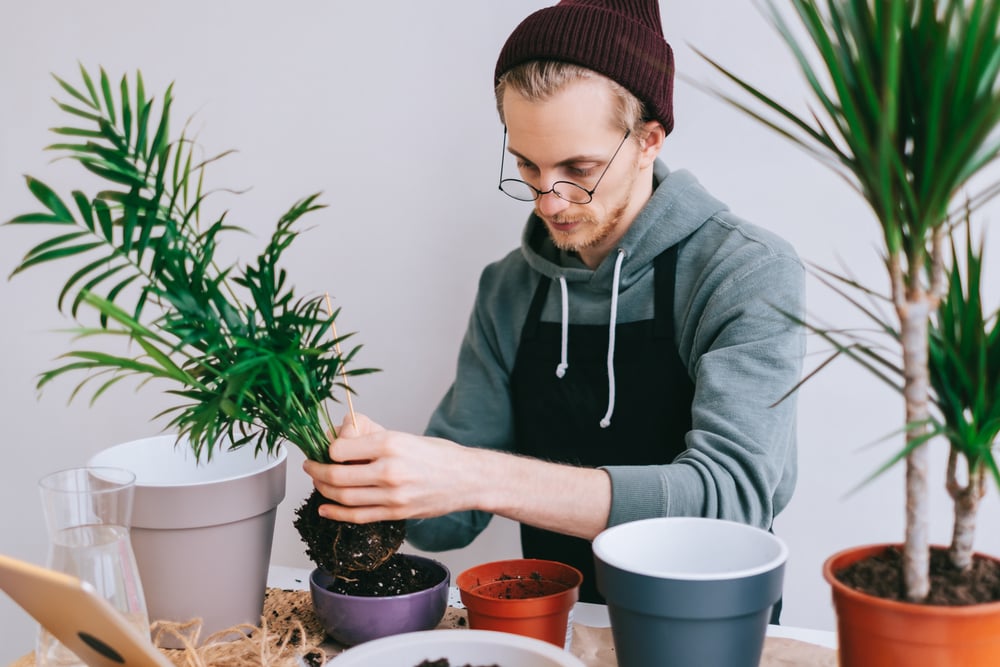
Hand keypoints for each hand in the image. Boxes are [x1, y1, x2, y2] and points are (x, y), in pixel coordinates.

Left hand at [302, 413, 478, 523]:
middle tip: (311, 466)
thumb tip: (342, 437)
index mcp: (391, 443)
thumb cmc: (439, 455)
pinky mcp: (396, 512)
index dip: (327, 449)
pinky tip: (325, 508)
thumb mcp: (405, 436)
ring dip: (323, 491)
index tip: (325, 449)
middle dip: (316, 471)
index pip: (340, 448)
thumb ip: (373, 438)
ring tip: (318, 483)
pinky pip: (358, 516)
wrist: (468, 479)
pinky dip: (336, 514)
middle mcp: (390, 469)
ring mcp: (392, 495)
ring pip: (343, 497)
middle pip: (337, 475)